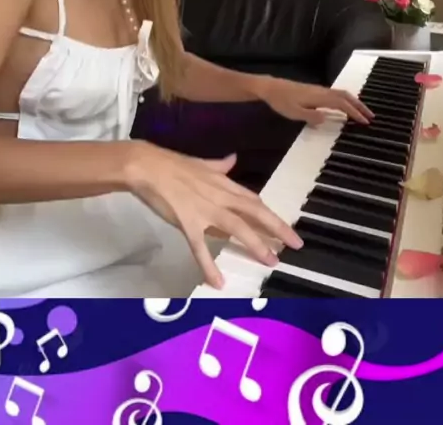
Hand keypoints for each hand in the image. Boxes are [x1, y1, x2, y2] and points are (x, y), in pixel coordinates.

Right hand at [125, 142, 302, 288]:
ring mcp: (205, 210)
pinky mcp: (188, 222)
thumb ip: (219, 165)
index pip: (253, 201)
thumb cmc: (172, 164)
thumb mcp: (201, 163)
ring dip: (255, 244)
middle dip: (277, 228)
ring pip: (237, 227)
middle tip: (295, 245)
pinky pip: (200, 247)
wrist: (147, 166)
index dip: (271, 215)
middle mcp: (220, 197)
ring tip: (270, 261)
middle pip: (255, 213)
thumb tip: (232, 159)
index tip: (286, 228)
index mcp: (223, 184)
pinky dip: (209, 265)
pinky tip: (218, 282)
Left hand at [257, 77, 373, 125]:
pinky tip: (345, 106)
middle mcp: (322, 91)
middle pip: (346, 96)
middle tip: (371, 117)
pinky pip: (336, 94)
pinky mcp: (315, 91)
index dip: (354, 112)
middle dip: (359, 106)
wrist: (270, 88)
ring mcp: (319, 90)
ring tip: (362, 112)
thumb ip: (310, 116)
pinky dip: (346, 100)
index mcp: (319, 96)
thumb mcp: (294, 113)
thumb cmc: (281, 101)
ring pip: (341, 94)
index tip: (365, 121)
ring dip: (354, 102)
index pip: (342, 104)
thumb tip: (326, 118)